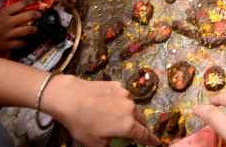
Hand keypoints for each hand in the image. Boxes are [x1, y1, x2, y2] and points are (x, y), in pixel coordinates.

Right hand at [0, 0, 40, 53]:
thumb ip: (4, 12)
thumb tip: (16, 8)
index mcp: (2, 13)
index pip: (20, 4)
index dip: (30, 2)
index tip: (34, 2)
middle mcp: (7, 23)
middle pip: (28, 15)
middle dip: (36, 14)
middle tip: (39, 14)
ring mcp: (8, 34)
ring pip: (27, 30)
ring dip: (34, 28)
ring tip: (35, 28)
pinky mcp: (7, 45)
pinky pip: (21, 43)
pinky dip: (24, 41)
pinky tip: (25, 40)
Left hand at [42, 76, 157, 146]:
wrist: (69, 97)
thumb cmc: (82, 124)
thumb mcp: (95, 144)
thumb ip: (112, 145)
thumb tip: (118, 143)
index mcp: (128, 125)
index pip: (145, 135)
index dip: (151, 141)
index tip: (157, 143)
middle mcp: (131, 108)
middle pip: (142, 120)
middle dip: (140, 127)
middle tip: (134, 133)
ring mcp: (125, 94)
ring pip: (133, 107)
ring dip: (130, 114)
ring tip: (118, 118)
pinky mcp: (117, 84)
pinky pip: (124, 97)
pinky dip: (121, 103)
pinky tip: (108, 105)